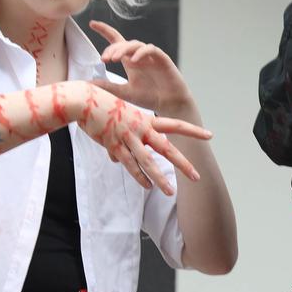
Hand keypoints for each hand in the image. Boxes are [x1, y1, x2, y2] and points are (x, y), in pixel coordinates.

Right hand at [69, 81, 209, 194]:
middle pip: (167, 148)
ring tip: (171, 192)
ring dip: (159, 178)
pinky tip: (148, 186)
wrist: (81, 100)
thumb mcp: (116, 120)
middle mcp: (141, 129)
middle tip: (197, 176)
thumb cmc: (99, 107)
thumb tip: (116, 161)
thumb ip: (120, 142)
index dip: (193, 131)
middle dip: (183, 163)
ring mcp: (128, 138)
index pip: (175, 125)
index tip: (210, 135)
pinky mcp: (114, 145)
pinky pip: (129, 164)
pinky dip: (139, 176)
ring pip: (148, 161)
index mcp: (145, 120)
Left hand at [89, 21, 193, 117]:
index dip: (105, 31)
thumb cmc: (149, 97)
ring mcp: (151, 57)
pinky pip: (151, 49)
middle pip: (123, 43)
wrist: (170, 105)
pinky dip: (141, 52)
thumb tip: (87, 83)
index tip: (92, 24)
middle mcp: (139, 56)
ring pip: (136, 44)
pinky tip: (133, 60)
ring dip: (124, 49)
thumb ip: (108, 87)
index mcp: (130, 61)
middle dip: (112, 48)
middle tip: (104, 59)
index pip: (116, 41)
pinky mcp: (162, 59)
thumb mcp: (124, 93)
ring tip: (114, 59)